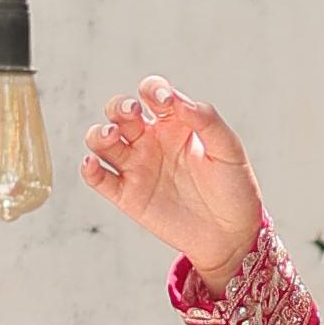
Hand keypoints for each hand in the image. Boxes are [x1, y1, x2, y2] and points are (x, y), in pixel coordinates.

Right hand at [80, 73, 264, 283]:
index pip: (152, 94)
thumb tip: (179, 99)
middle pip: (119, 112)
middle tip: (132, 112)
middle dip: (119, 106)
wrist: (232, 234)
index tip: (164, 101)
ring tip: (112, 136)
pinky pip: (99, 179)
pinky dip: (89, 170)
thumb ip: (206, 120)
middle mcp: (150, 141)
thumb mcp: (229, 150)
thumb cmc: (234, 189)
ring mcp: (137, 167)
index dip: (152, 90)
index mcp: (174, 123)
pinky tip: (93, 164)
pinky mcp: (127, 195)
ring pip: (102, 141)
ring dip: (99, 134)